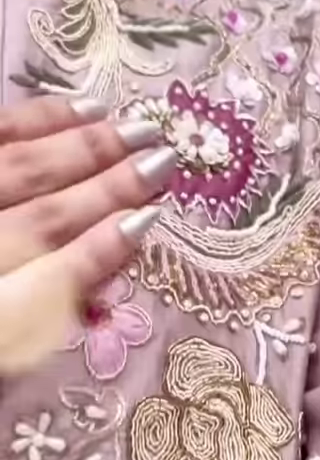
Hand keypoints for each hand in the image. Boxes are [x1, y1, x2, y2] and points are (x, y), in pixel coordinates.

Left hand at [0, 95, 175, 372]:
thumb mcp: (5, 349)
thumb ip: (46, 311)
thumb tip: (110, 258)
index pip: (53, 279)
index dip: (102, 251)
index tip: (151, 220)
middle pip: (43, 218)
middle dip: (109, 186)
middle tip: (164, 159)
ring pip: (17, 167)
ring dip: (80, 147)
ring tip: (130, 127)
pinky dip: (33, 119)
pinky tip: (74, 109)